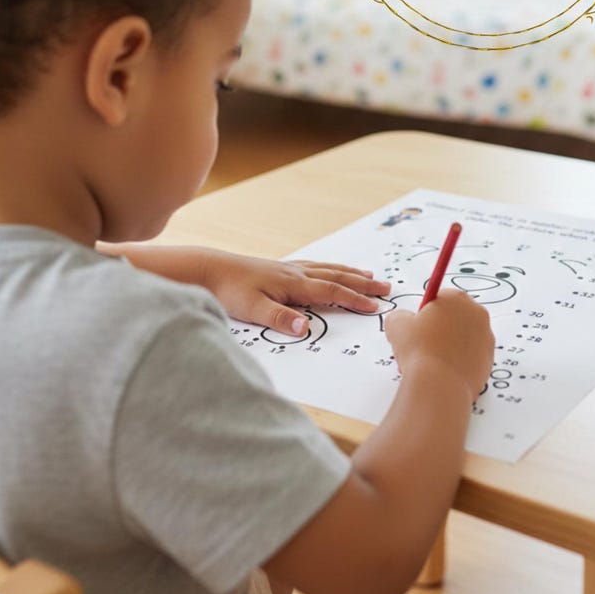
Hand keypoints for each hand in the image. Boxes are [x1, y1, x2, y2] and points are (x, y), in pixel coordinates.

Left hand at [201, 251, 391, 335]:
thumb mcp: (252, 309)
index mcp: (293, 283)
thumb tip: (306, 327)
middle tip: (386, 287)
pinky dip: (330, 268)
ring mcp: (288, 268)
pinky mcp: (278, 268)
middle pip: (337, 277)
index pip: (331, 291)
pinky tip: (330, 269)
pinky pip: (314, 266)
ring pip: (327, 269)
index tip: (376, 307)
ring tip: (369, 275)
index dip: (355, 300)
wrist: (208, 269)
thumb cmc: (228, 290)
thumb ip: (280, 319)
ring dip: (350, 273)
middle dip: (363, 284)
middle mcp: (295, 273)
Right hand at [384, 289, 493, 400]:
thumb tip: (402, 320)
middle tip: (424, 342)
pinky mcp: (489, 361)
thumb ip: (400, 316)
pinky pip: (471, 357)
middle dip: (441, 327)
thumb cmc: (420, 351)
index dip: (427, 312)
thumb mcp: (396, 324)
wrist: (439, 385)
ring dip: (450, 344)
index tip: (419, 325)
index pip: (441, 297)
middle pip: (455, 316)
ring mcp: (486, 339)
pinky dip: (459, 361)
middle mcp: (477, 315)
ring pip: (464, 337)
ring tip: (432, 359)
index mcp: (456, 299)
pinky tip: (444, 370)